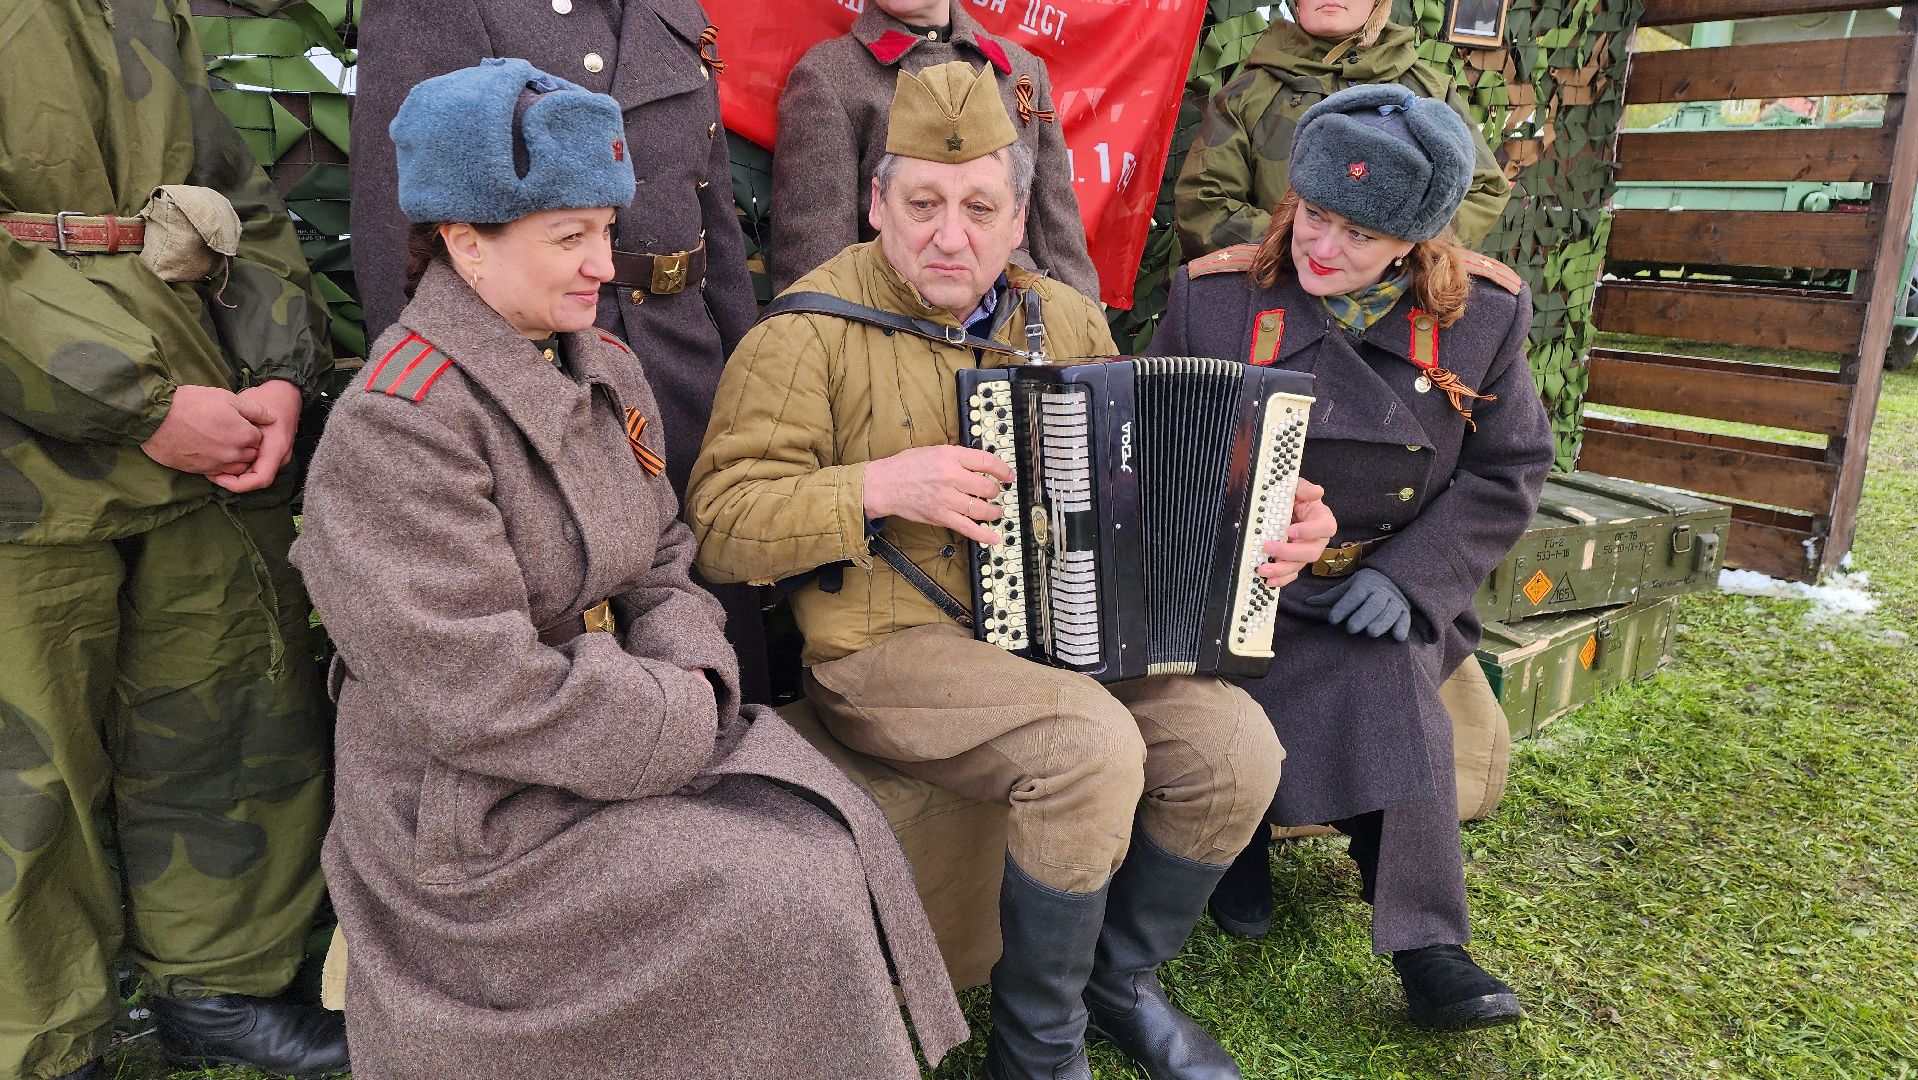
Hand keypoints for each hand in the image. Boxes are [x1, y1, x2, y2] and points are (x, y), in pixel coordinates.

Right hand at [140, 384, 265, 476]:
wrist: (156, 418)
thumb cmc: (191, 403)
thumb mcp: (226, 398)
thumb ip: (254, 410)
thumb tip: (273, 418)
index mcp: (243, 435)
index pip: (260, 437)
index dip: (251, 428)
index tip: (240, 421)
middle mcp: (234, 454)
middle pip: (251, 454)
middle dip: (247, 445)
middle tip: (231, 431)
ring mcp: (217, 464)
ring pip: (237, 467)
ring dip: (235, 458)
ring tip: (222, 442)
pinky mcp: (201, 471)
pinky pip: (219, 473)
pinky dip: (219, 465)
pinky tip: (210, 452)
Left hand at [211, 380, 304, 492]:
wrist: (287, 392)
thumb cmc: (268, 398)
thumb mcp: (249, 409)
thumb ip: (238, 428)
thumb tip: (219, 447)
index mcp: (276, 448)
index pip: (260, 479)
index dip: (237, 484)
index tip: (217, 476)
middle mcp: (281, 457)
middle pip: (256, 480)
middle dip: (233, 480)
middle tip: (210, 471)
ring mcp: (278, 456)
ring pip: (256, 474)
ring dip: (236, 473)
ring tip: (215, 465)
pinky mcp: (273, 453)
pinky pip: (257, 466)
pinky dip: (241, 466)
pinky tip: (225, 458)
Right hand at [861, 444, 1014, 546]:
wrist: (884, 485)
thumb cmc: (906, 466)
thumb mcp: (934, 451)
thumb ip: (958, 457)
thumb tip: (981, 465)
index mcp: (950, 456)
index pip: (987, 462)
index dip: (1003, 470)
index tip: (1009, 475)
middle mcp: (951, 476)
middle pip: (987, 487)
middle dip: (995, 492)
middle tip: (995, 493)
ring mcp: (946, 498)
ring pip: (982, 508)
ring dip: (994, 511)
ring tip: (997, 511)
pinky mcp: (941, 516)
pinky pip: (968, 528)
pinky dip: (983, 535)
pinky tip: (994, 537)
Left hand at [1256, 477, 1336, 587]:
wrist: (1284, 507)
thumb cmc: (1295, 497)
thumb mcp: (1297, 488)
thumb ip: (1304, 488)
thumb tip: (1317, 492)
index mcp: (1323, 520)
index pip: (1325, 528)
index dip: (1309, 531)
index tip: (1290, 530)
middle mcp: (1317, 540)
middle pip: (1311, 552)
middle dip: (1289, 553)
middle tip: (1269, 547)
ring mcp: (1305, 552)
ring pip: (1299, 566)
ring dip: (1281, 569)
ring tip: (1263, 569)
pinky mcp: (1294, 561)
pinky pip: (1291, 574)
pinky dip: (1281, 579)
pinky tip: (1268, 581)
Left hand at [1303, 567, 1410, 640]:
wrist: (1392, 579)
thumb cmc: (1364, 587)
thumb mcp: (1348, 587)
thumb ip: (1330, 597)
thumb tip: (1307, 602)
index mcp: (1365, 584)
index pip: (1354, 595)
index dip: (1344, 607)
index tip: (1333, 620)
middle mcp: (1380, 591)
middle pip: (1373, 604)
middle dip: (1362, 616)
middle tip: (1351, 629)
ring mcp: (1394, 601)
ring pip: (1389, 612)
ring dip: (1381, 623)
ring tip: (1371, 633)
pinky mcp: (1405, 610)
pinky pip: (1405, 619)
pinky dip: (1402, 627)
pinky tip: (1397, 636)